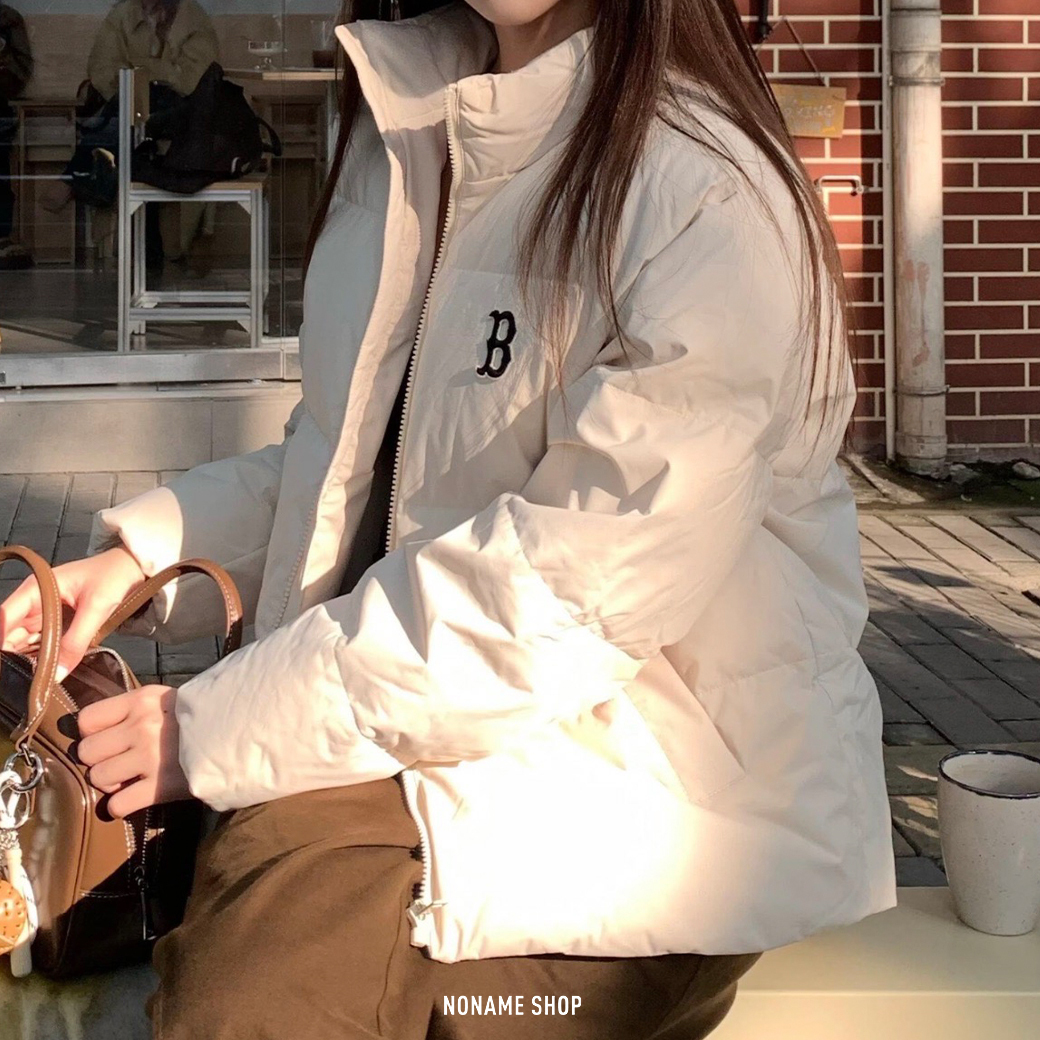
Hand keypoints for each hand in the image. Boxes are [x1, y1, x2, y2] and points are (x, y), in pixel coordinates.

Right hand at [0, 546, 146, 681]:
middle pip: (10, 632)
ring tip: (33, 679)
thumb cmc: (114, 576)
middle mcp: (34, 600)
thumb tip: (56, 675)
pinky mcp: (57, 621)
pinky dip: (42, 655)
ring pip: (24, 640)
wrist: (134, 568)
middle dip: (12, 654)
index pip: (3, 617)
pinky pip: (41, 642)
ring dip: (27, 658)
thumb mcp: (96, 608)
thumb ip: (76, 642)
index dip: (1, 641)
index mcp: (36, 589)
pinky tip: (45, 671)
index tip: (4, 665)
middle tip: (20, 679)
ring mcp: (44, 611)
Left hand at [77, 684, 190, 817]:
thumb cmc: (202, 716)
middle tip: (117, 762)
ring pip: (98, 778)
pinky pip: (117, 805)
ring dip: (109, 783)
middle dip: (98, 760)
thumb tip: (99, 727)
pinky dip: (120, 806)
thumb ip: (136, 708)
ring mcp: (150, 758)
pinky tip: (133, 798)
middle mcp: (141, 727)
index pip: (87, 719)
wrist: (241, 734)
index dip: (92, 733)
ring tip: (127, 780)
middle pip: (87, 752)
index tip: (107, 738)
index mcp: (142, 701)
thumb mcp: (168, 699)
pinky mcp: (160, 787)